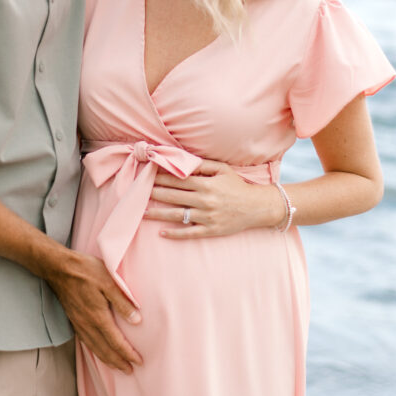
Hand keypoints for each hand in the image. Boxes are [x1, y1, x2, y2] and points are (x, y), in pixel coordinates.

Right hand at [48, 253, 142, 372]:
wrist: (59, 268)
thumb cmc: (86, 271)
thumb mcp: (109, 281)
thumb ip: (123, 302)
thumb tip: (137, 320)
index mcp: (98, 316)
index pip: (116, 341)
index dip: (128, 353)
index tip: (139, 362)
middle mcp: (88, 324)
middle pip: (105, 350)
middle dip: (118, 362)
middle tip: (130, 371)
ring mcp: (79, 323)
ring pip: (94, 348)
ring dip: (107, 360)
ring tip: (117, 367)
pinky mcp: (73, 320)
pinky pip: (85, 341)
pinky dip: (95, 351)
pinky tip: (98, 351)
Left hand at [144, 159, 284, 239]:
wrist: (257, 207)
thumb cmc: (237, 186)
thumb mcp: (223, 170)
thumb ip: (203, 165)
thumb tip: (184, 162)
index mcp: (206, 184)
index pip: (178, 179)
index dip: (161, 176)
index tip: (148, 174)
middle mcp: (204, 200)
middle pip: (173, 196)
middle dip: (155, 192)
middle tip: (138, 190)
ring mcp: (207, 216)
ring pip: (177, 215)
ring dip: (158, 213)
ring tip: (143, 212)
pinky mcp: (210, 230)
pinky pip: (189, 233)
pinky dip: (175, 233)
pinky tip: (161, 233)